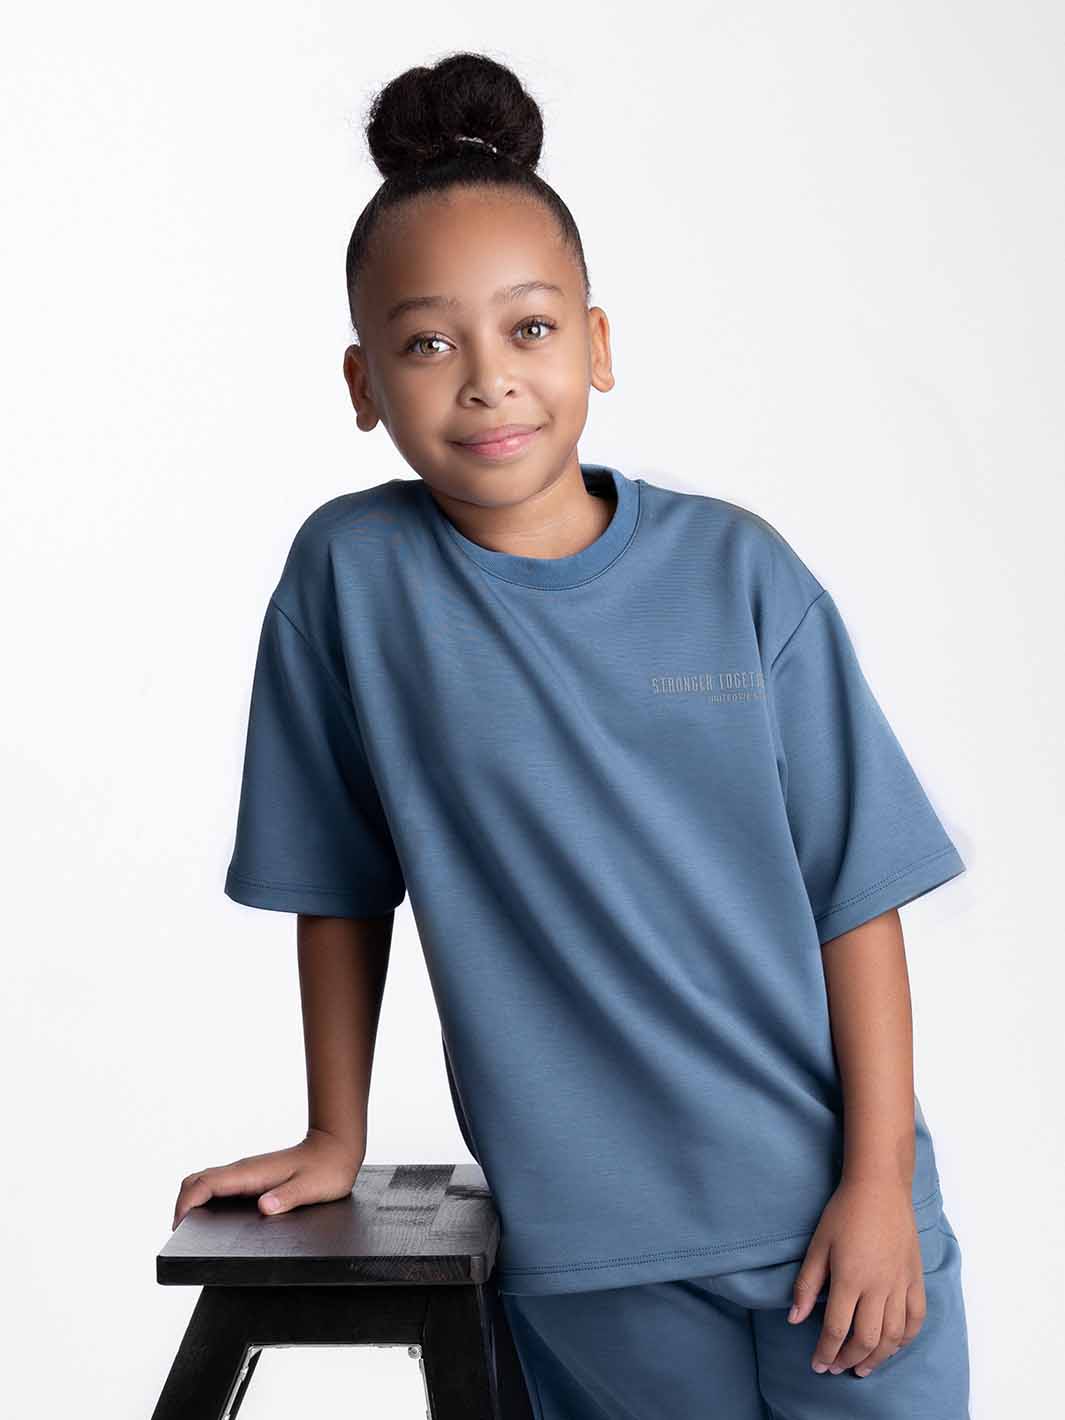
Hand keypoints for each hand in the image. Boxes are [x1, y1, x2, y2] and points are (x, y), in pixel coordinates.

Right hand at [171, 1128, 364, 1229]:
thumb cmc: (327, 1169)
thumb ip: (287, 1198)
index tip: (179, 1225)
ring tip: (191, 1232)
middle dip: (182, 1204)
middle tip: (180, 1234)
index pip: (205, 1183)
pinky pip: (220, 1188)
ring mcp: (247, 1174)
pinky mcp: (252, 1179)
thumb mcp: (311, 1188)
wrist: (337, 1147)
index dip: (186, 1203)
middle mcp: (244, 1171)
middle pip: (197, 1181)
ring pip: (206, 1183)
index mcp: (250, 1173)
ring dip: (193, 1203)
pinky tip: (213, 1223)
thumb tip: (263, 1207)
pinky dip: (206, 1202)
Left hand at [787, 1177, 926, 1377]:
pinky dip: (905, 1339)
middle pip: (865, 1340)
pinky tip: (893, 1346)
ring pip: (892, 1336)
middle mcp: (878, 1288)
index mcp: (850, 1280)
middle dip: (849, 1359)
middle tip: (836, 1367)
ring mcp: (900, 1284)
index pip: (835, 1330)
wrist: (879, 1188)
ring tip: (863, 1367)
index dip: (825, 1352)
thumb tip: (794, 1319)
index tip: (817, 1365)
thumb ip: (807, 1285)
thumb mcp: (818, 1245)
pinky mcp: (915, 1278)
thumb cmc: (844, 1213)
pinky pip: (915, 1318)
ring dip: (877, 1357)